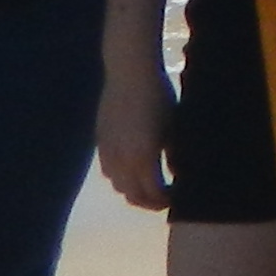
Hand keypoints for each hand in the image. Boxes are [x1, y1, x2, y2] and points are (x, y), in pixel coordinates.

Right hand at [95, 52, 173, 212]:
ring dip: (133, 190)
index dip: (165, 200)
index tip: (176, 199)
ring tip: (148, 186)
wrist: (129, 73)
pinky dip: (120, 177)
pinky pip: (108, 170)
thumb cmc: (159, 96)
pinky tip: (131, 168)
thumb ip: (173, 155)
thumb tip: (175, 173)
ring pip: (118, 185)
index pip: (152, 193)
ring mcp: (107, 151)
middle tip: (163, 199)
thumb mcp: (174, 127)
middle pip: (132, 195)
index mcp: (143, 157)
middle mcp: (122, 159)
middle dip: (149, 202)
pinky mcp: (100, 141)